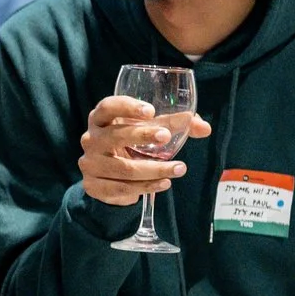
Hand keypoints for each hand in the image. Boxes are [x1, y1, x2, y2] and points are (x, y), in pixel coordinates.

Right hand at [78, 96, 214, 206]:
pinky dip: (146, 186)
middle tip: (166, 137)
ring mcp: (89, 163)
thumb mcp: (150, 130)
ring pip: (123, 168)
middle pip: (114, 136)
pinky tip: (164, 183)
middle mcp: (90, 139)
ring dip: (154, 169)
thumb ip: (176, 125)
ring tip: (179, 168)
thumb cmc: (131, 143)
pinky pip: (121, 188)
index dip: (127, 107)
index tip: (151, 111)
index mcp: (101, 118)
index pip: (108, 107)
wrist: (108, 175)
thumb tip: (204, 128)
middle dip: (142, 136)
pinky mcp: (92, 185)